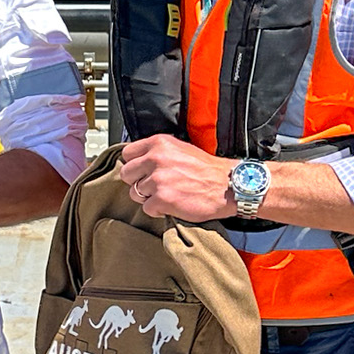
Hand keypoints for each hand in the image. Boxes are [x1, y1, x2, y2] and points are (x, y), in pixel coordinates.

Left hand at [118, 135, 234, 220]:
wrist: (228, 185)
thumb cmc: (207, 169)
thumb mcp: (180, 148)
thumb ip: (158, 152)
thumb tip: (139, 161)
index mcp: (158, 143)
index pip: (127, 154)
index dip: (135, 165)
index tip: (143, 171)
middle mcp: (155, 158)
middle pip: (126, 174)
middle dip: (138, 182)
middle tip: (155, 186)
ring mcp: (158, 180)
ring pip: (134, 193)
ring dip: (148, 198)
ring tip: (167, 195)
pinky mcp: (162, 199)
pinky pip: (147, 209)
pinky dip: (158, 210)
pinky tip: (172, 205)